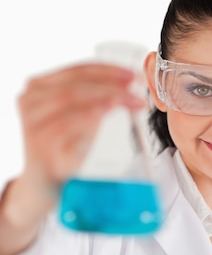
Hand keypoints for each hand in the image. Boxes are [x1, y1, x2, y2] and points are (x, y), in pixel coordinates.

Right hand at [17, 62, 145, 196]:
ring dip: (107, 96)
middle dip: (111, 83)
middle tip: (137, 86)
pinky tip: (108, 110)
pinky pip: (67, 124)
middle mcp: (31, 100)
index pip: (76, 70)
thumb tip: (130, 84)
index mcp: (39, 87)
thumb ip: (93, 98)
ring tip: (132, 100)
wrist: (44, 185)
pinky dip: (90, 114)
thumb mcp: (78, 117)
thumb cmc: (65, 148)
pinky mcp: (39, 144)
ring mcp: (32, 122)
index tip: (132, 73)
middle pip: (76, 84)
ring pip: (72, 98)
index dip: (107, 69)